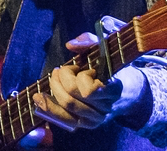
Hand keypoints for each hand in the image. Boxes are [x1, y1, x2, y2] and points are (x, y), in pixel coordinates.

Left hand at [29, 17, 147, 132]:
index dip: (79, 77)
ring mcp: (96, 120)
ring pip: (66, 108)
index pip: (89, 91)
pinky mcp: (85, 125)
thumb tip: (70, 45)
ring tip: (55, 78)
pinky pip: (63, 120)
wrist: (127, 93)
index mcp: (114, 91)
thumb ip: (90, 41)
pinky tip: (39, 98)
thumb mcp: (106, 50)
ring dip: (55, 89)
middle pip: (72, 98)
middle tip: (61, 70)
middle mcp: (105, 109)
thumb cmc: (112, 68)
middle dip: (61, 80)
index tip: (78, 67)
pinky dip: (48, 107)